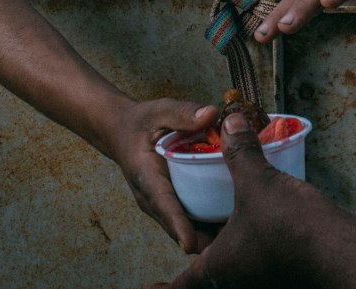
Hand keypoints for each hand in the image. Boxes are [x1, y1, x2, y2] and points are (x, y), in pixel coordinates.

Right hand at [108, 99, 220, 253]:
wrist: (120, 131)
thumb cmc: (141, 122)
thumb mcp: (160, 111)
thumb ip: (184, 113)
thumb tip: (212, 114)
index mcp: (146, 175)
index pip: (163, 203)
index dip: (177, 224)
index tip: (190, 245)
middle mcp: (150, 197)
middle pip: (175, 224)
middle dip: (198, 238)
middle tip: (229, 243)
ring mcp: (159, 204)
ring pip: (182, 226)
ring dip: (204, 234)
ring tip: (236, 237)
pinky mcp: (169, 203)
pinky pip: (187, 218)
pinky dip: (205, 223)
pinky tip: (231, 221)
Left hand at [154, 113, 355, 288]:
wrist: (341, 249)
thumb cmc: (291, 227)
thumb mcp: (257, 182)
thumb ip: (239, 151)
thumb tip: (229, 121)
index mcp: (218, 267)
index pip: (180, 285)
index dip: (163, 288)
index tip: (149, 287)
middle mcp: (237, 276)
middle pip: (208, 273)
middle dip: (199, 253)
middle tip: (187, 240)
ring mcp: (262, 273)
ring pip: (236, 262)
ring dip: (227, 247)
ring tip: (222, 223)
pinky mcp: (284, 264)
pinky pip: (259, 253)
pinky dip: (253, 239)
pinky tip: (261, 216)